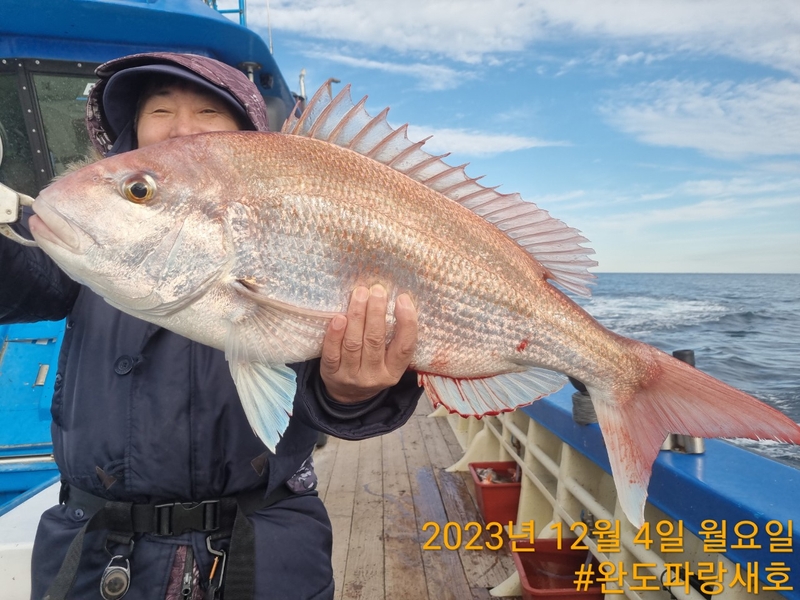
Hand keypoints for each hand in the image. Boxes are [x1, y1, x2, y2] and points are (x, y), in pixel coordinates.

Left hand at [320, 285, 417, 403]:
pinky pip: (331, 353)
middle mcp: (374, 376)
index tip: (402, 299)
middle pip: (375, 341)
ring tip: (359, 294)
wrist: (348, 396)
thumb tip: (398, 299)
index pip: (405, 347)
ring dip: (356, 316)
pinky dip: (334, 335)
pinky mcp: (331, 374)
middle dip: (376, 312)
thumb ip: (395, 338)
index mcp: (394, 371)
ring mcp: (351, 376)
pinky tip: (339, 317)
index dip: (406, 322)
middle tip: (376, 290)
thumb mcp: (390, 362)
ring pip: (353, 344)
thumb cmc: (373, 368)